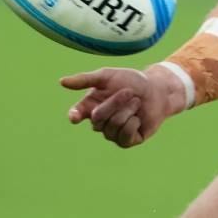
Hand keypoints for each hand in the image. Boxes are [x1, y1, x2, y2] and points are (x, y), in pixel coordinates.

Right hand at [60, 65, 187, 148]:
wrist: (156, 91)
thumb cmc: (131, 82)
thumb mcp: (107, 76)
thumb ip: (85, 79)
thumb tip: (61, 81)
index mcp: (90, 106)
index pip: (76, 114)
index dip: (75, 116)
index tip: (75, 117)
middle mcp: (99, 122)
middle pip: (99, 118)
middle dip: (116, 103)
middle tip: (129, 92)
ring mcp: (112, 133)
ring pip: (113, 126)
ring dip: (128, 111)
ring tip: (136, 103)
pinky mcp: (126, 141)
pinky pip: (124, 136)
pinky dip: (133, 124)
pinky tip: (138, 118)